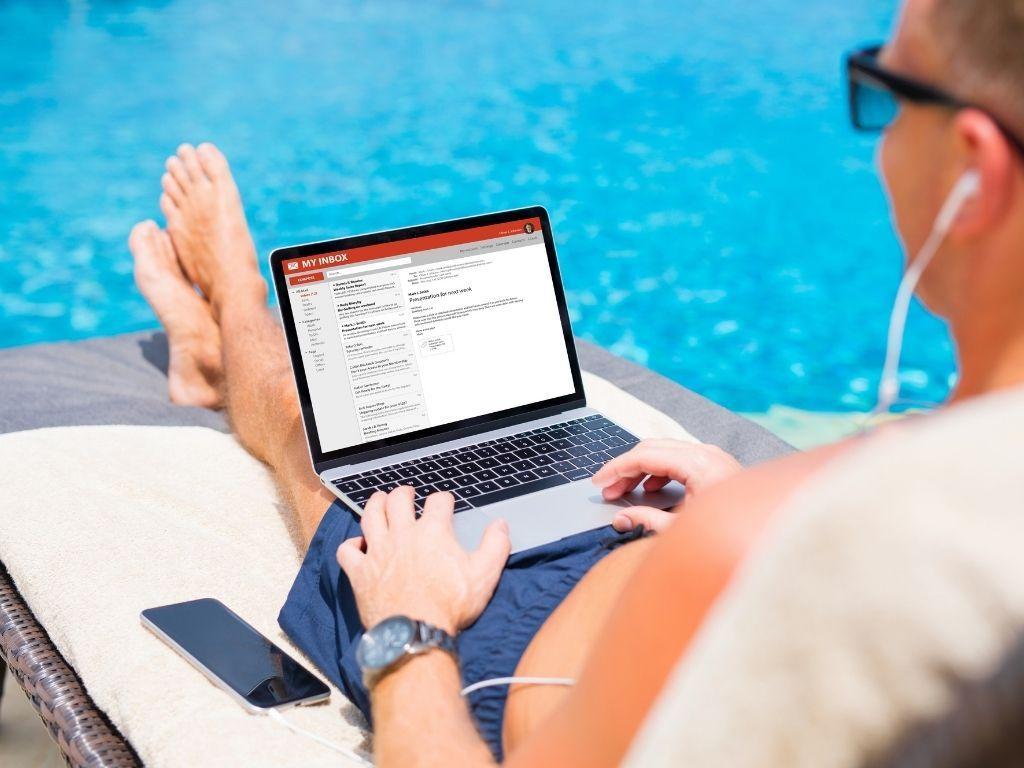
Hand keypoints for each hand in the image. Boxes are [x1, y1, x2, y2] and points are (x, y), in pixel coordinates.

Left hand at [336, 486, 510, 634]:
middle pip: (398, 501)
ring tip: (379, 500)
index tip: (445, 502)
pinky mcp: (360, 572)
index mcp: (433, 531)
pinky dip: (350, 545)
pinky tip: (357, 545)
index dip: (443, 499)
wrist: (415, 631)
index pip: (438, 502)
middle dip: (404, 493)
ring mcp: (378, 552)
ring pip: (370, 516)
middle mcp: (402, 534)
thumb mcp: (484, 574)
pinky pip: (347, 551)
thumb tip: (500, 525)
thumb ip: (495, 545)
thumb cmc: (450, 605)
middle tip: (407, 493)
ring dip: (375, 504)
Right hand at [591, 439, 741, 532]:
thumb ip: (648, 521)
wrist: (766, 535)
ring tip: (624, 492)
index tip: (599, 483)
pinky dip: (659, 470)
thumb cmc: (732, 534)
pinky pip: (679, 458)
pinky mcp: (716, 464)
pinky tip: (651, 490)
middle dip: (625, 468)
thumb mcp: (684, 532)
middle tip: (608, 491)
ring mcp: (712, 456)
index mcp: (697, 465)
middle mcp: (705, 454)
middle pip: (651, 449)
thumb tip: (621, 518)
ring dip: (641, 469)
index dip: (616, 469)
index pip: (644, 456)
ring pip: (664, 451)